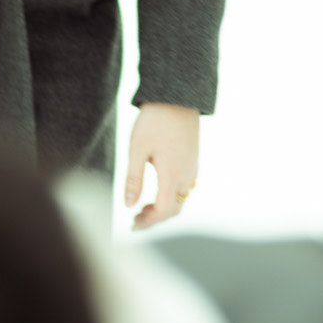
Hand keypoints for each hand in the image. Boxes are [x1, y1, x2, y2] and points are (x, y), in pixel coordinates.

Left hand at [124, 104, 199, 232]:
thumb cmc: (154, 121)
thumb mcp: (136, 150)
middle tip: (135, 219)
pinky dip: (171, 197)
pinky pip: (185, 188)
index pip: (163, 210)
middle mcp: (186, 174)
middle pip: (174, 209)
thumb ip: (133, 179)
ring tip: (143, 208)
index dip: (148, 222)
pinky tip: (156, 192)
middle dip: (155, 219)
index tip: (132, 224)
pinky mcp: (193, 161)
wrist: (177, 97)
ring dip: (163, 209)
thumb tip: (128, 205)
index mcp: (172, 174)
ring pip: (181, 199)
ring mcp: (192, 168)